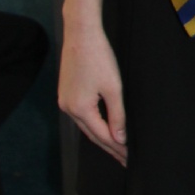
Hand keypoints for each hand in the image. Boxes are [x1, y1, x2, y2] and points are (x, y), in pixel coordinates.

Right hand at [58, 21, 126, 161]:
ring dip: (101, 137)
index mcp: (80, 109)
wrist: (81, 34)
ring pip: (86, 126)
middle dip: (110, 147)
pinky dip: (94, 124)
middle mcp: (68, 108)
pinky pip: (82, 115)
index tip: (130, 157)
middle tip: (125, 159)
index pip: (102, 136)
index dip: (118, 148)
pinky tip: (102, 127)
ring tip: (116, 148)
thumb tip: (120, 138)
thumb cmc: (98, 57)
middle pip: (92, 134)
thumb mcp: (113, 88)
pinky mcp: (66, 93)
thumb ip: (117, 116)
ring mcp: (65, 101)